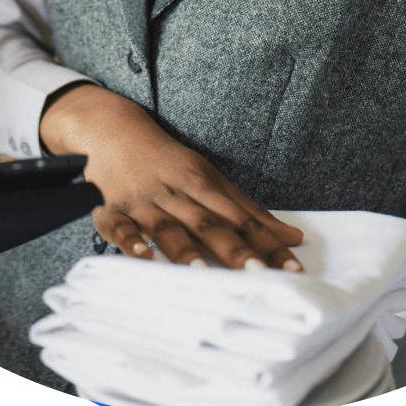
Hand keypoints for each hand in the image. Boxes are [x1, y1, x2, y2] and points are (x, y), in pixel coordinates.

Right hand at [40, 83, 303, 270]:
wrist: (113, 130)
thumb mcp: (211, 178)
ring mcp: (145, 203)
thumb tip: (292, 238)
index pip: (242, 219)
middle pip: (210, 224)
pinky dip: (130, 241)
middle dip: (234, 250)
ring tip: (203, 272)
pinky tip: (141, 257)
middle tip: (259, 275)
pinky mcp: (113, 211)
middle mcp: (177, 194)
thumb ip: (249, 211)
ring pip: (169, 228)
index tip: (291, 268)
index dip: (267, 243)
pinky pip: (121, 228)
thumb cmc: (169, 161)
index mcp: (204, 184)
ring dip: (186, 250)